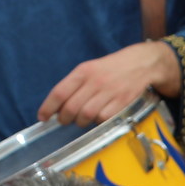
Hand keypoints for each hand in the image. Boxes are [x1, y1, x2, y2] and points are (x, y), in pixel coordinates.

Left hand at [37, 42, 180, 126]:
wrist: (141, 63)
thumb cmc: (111, 68)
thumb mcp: (90, 69)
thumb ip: (75, 85)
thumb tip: (58, 105)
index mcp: (83, 71)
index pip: (59, 92)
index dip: (48, 107)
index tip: (43, 117)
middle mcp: (95, 81)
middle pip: (71, 107)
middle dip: (64, 118)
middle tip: (64, 120)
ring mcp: (109, 92)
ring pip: (86, 115)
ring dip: (80, 121)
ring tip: (81, 120)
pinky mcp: (122, 101)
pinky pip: (103, 118)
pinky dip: (97, 122)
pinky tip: (97, 118)